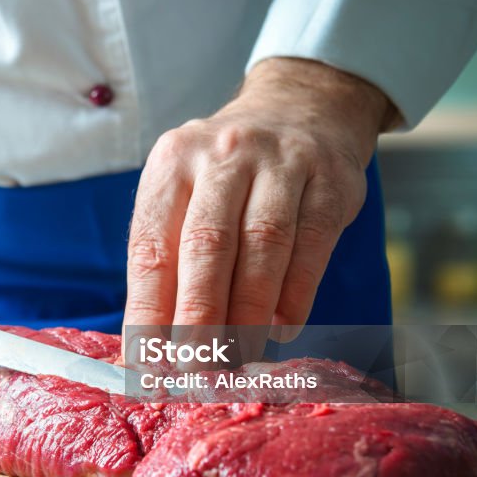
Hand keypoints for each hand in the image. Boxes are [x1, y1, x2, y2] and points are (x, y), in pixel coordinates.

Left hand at [124, 58, 396, 337]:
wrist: (300, 109)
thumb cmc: (227, 174)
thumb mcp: (185, 196)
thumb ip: (168, 262)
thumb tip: (147, 348)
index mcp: (173, 163)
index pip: (152, 246)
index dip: (148, 310)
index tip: (146, 362)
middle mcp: (223, 156)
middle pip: (207, 245)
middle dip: (198, 315)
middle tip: (194, 367)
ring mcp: (280, 163)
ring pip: (263, 246)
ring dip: (248, 312)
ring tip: (236, 357)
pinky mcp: (330, 180)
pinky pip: (312, 245)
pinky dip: (295, 295)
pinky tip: (282, 328)